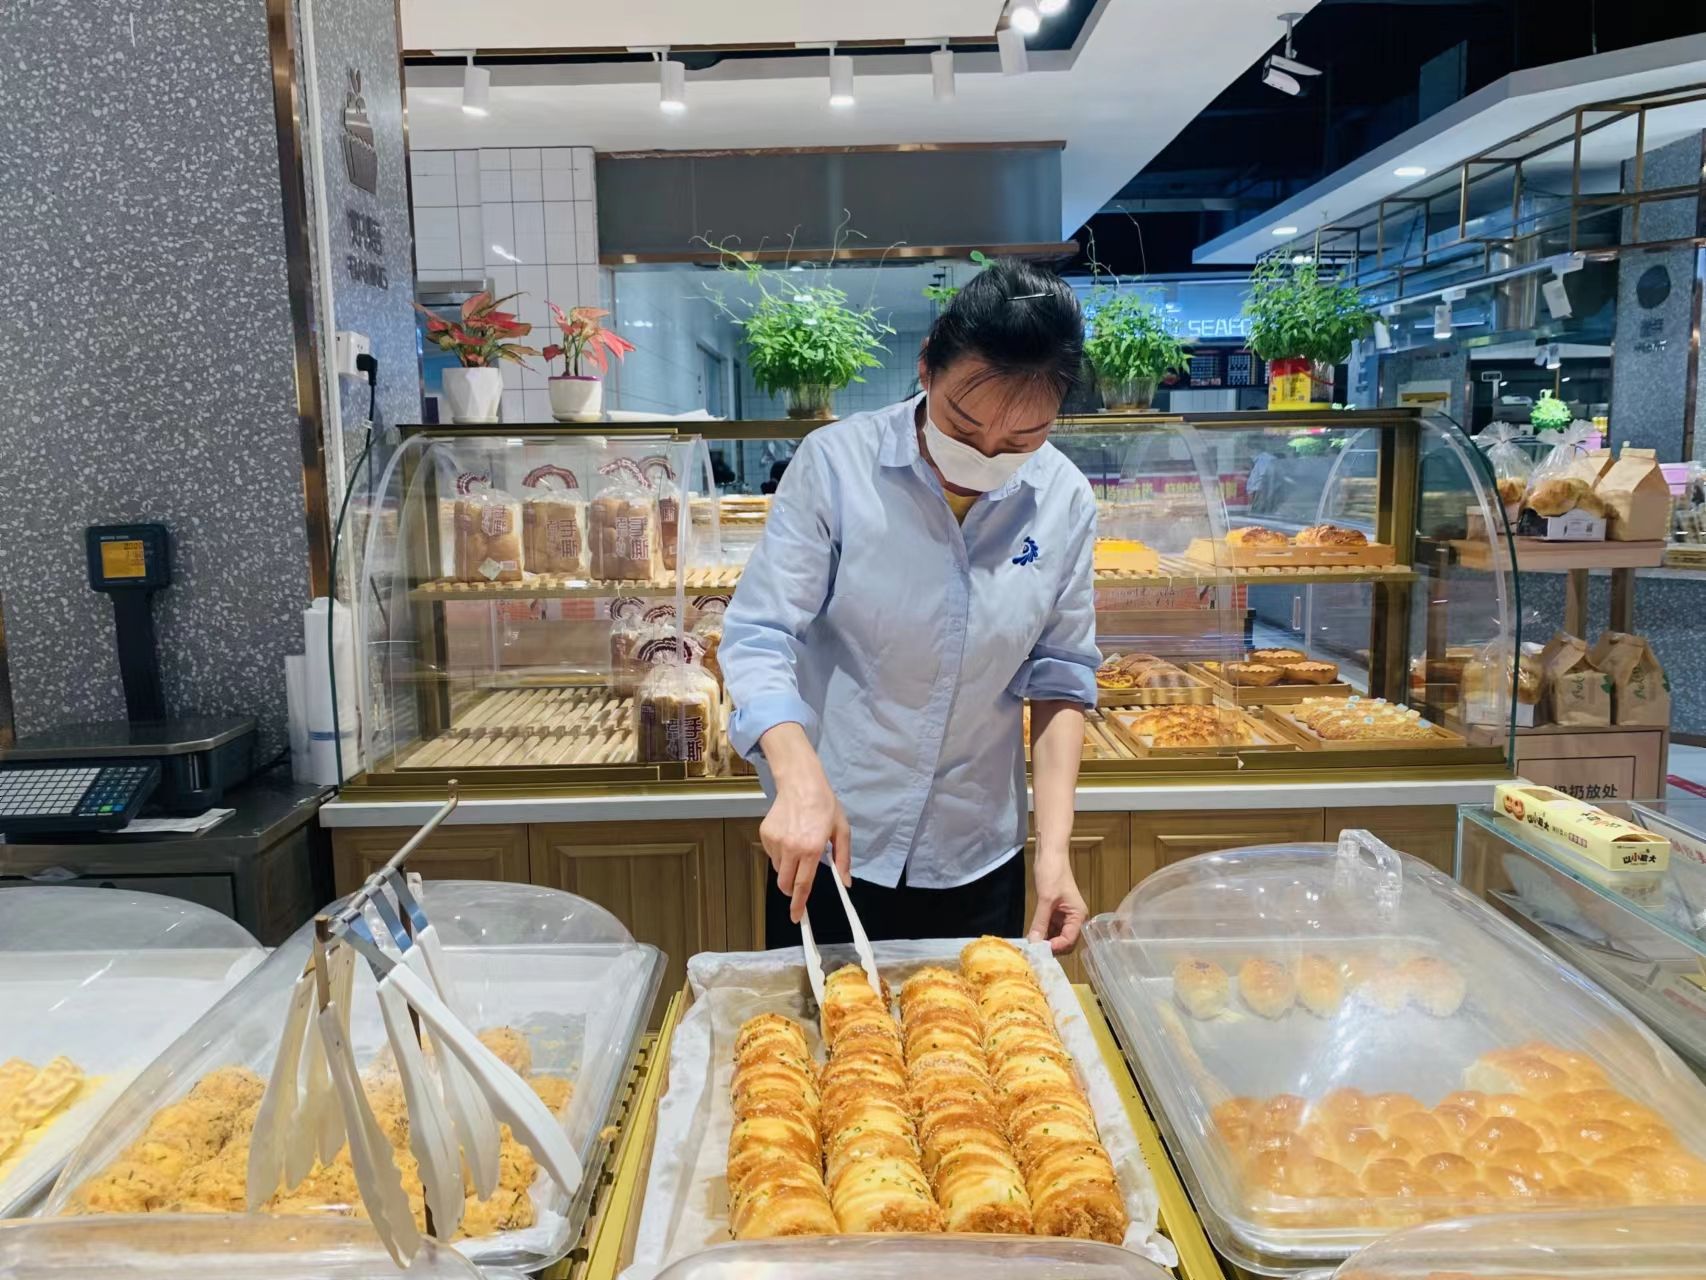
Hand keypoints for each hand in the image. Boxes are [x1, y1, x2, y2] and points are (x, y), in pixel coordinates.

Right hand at [759, 769, 851, 923]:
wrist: (801, 782)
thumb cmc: (824, 805)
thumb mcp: (842, 831)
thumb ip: (843, 859)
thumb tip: (846, 882)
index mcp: (812, 849)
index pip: (803, 885)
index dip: (799, 904)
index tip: (796, 917)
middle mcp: (791, 847)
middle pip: (785, 884)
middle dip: (792, 890)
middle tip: (800, 883)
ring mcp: (775, 841)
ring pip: (779, 869)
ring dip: (788, 869)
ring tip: (799, 848)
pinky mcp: (765, 834)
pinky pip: (772, 855)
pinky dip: (780, 854)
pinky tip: (789, 837)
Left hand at [1028, 850, 1086, 953]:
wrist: (1050, 854)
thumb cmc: (1052, 873)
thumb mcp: (1046, 899)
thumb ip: (1040, 922)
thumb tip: (1034, 942)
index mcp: (1078, 915)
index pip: (1069, 939)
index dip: (1056, 946)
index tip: (1040, 949)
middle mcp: (1073, 918)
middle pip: (1064, 940)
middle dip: (1050, 945)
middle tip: (1034, 949)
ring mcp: (1064, 915)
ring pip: (1055, 934)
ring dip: (1044, 939)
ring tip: (1030, 943)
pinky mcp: (1054, 911)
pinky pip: (1049, 926)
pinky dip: (1041, 931)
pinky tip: (1032, 934)